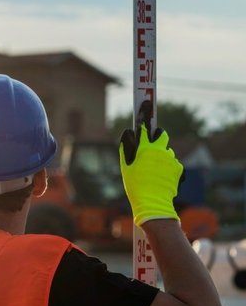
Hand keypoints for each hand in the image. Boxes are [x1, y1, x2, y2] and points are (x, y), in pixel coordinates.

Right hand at [119, 101, 183, 225]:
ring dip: (161, 155)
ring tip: (153, 170)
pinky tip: (160, 177)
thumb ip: (127, 147)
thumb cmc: (135, 185)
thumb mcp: (126, 166)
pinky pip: (172, 163)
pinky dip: (167, 167)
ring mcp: (171, 159)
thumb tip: (129, 133)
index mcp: (146, 148)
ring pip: (167, 151)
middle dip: (158, 135)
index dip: (145, 115)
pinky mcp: (179, 168)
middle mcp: (161, 150)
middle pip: (162, 134)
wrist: (152, 202)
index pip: (146, 127)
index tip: (146, 104)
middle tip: (150, 144)